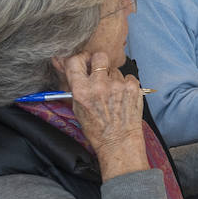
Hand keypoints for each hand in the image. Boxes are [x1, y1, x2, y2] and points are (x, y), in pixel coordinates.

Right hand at [61, 52, 146, 179]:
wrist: (119, 141)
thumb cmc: (97, 129)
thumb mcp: (77, 108)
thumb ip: (74, 86)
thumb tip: (64, 65)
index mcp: (81, 91)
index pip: (75, 61)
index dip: (80, 59)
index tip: (85, 62)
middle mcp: (99, 85)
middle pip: (99, 56)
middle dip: (99, 62)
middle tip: (101, 72)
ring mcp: (118, 85)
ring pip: (115, 70)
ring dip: (113, 78)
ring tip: (113, 95)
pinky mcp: (133, 87)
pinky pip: (128, 77)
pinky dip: (126, 85)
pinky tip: (123, 97)